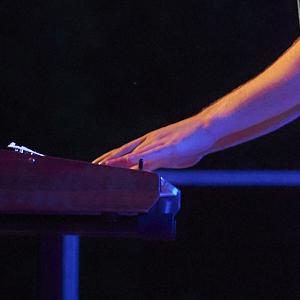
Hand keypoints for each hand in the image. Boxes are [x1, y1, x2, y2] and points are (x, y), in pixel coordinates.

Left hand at [94, 113, 216, 170]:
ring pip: (134, 152)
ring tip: (103, 166)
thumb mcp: (172, 156)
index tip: (96, 163)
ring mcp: (159, 142)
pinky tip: (130, 163)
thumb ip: (160, 163)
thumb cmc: (193, 141)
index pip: (125, 149)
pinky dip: (139, 159)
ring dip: (118, 160)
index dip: (110, 157)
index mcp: (150, 141)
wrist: (208, 127)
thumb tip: (151, 172)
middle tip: (92, 167)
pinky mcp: (169, 147)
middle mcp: (151, 140)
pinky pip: (151, 154)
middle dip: (108, 160)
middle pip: (124, 150)